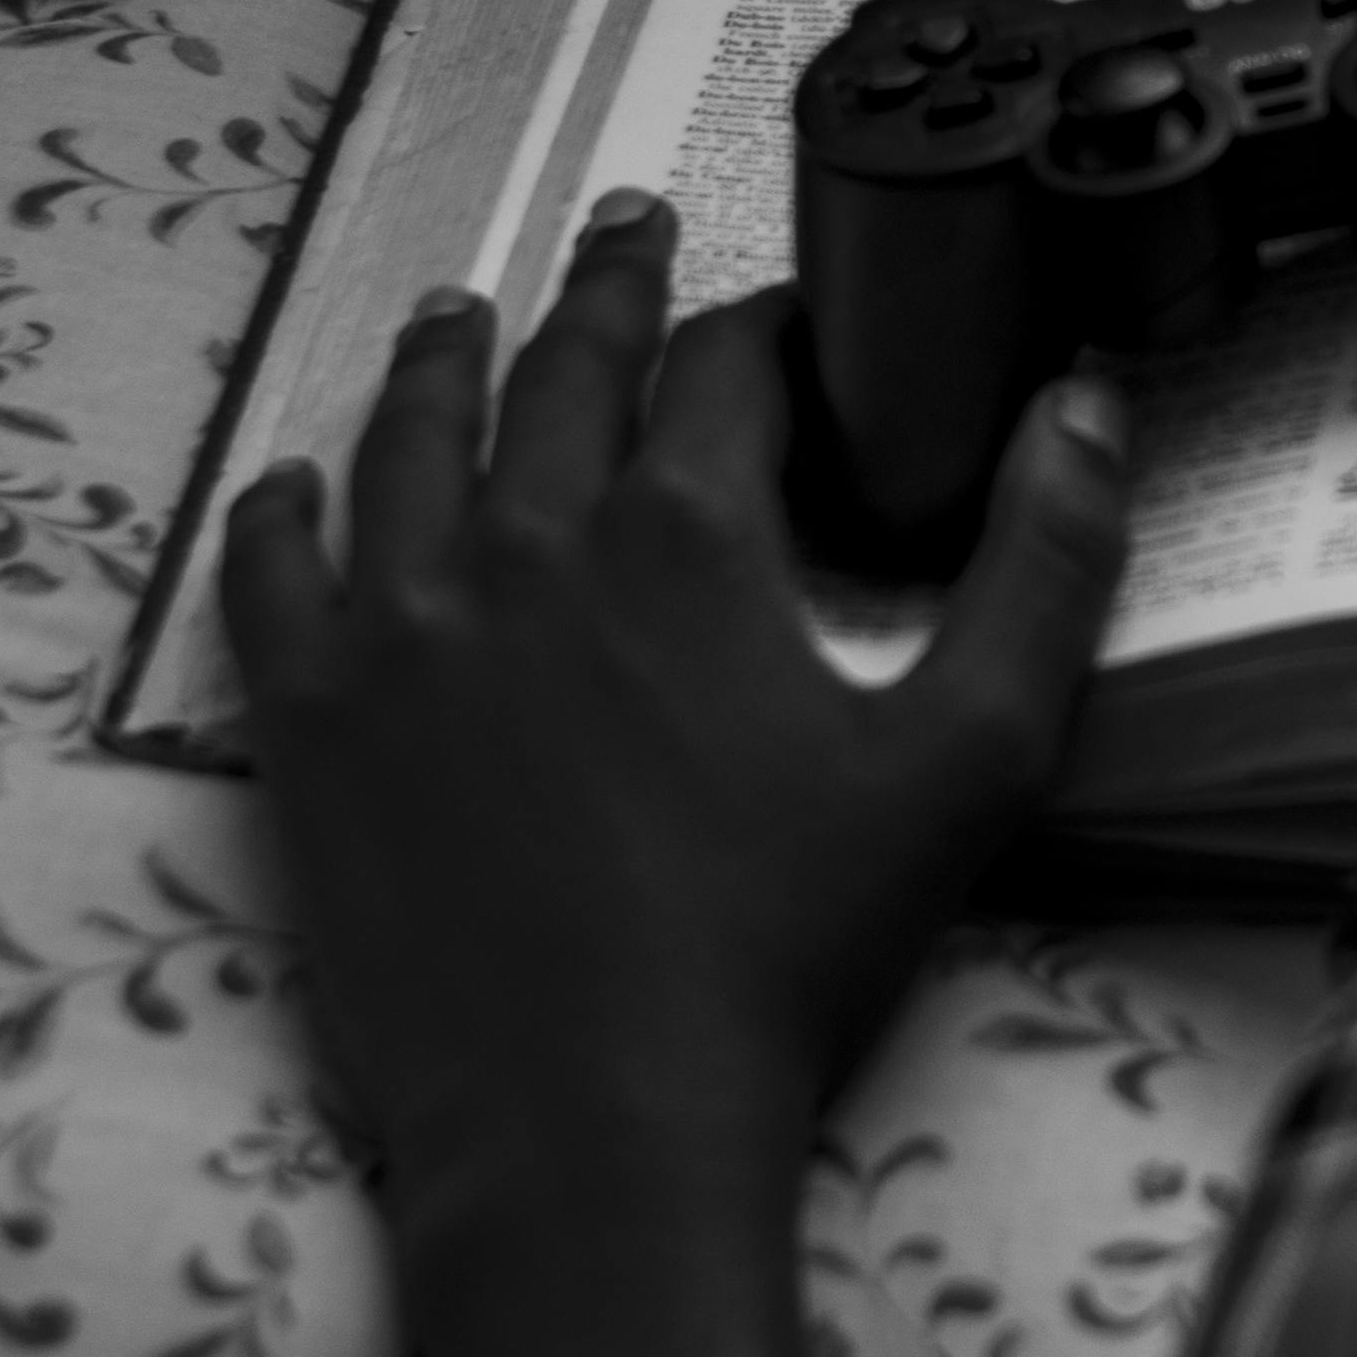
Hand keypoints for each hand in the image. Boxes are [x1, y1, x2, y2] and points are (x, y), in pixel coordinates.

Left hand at [218, 190, 1127, 1356]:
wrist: (589, 1128)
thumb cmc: (787, 956)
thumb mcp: (970, 764)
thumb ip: (1039, 573)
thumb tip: (1083, 413)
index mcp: (683, 539)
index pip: (727, 370)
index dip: (768, 327)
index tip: (791, 317)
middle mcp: (523, 545)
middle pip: (560, 371)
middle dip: (606, 290)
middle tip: (625, 228)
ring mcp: (397, 627)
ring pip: (408, 444)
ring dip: (444, 361)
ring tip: (461, 312)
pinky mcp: (311, 722)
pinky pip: (272, 575)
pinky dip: (286, 511)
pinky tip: (296, 486)